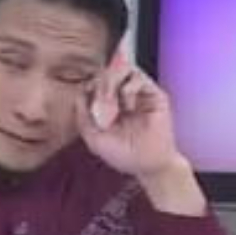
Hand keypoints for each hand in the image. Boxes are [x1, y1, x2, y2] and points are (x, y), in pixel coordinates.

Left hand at [76, 55, 205, 215]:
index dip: (89, 87)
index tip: (88, 103)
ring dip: (111, 82)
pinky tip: (129, 106)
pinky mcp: (154, 94)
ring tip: (111, 101)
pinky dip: (128, 88)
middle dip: (99, 85)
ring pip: (122, 68)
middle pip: (107, 72)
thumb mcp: (93, 137)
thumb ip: (82, 116)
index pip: (96, 82)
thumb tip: (80, 92)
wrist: (148, 165)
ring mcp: (140, 94)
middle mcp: (124, 96)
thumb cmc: (123, 155)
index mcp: (109, 104)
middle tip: (101, 103)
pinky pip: (138, 77)